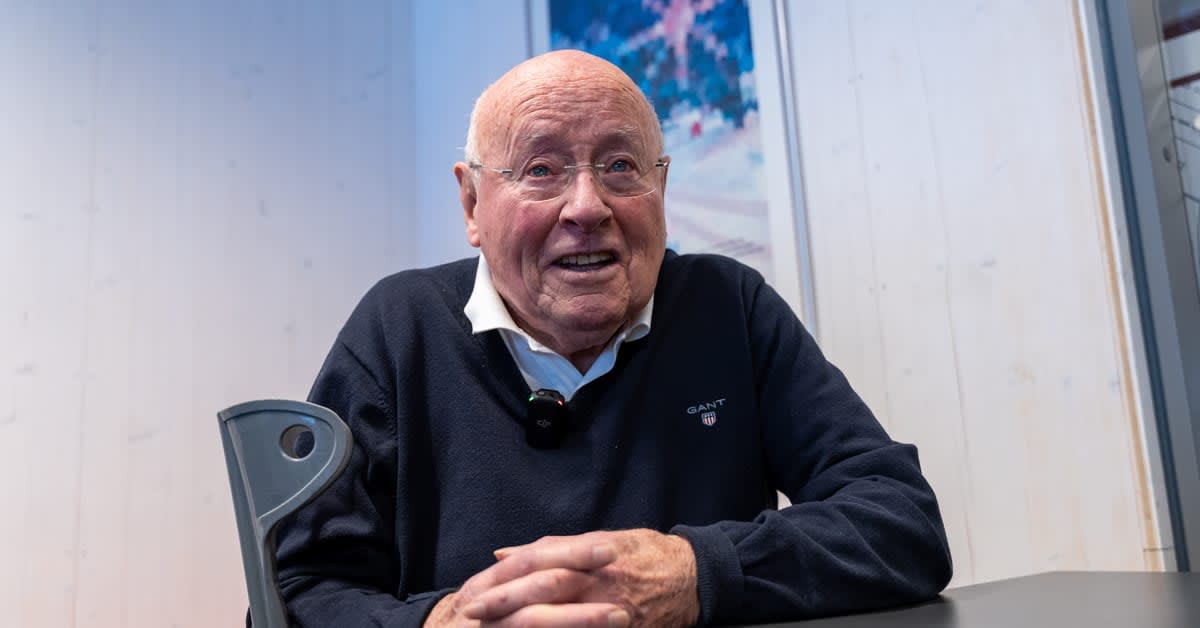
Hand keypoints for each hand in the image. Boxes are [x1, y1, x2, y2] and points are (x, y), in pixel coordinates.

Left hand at [461, 529, 699, 626]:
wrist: (694, 577)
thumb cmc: (643, 553)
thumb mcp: (600, 539)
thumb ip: (552, 548)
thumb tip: (505, 553)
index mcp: (590, 554)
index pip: (538, 564)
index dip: (503, 579)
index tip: (473, 593)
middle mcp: (598, 581)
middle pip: (544, 590)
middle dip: (505, 603)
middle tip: (471, 613)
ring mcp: (610, 610)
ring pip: (561, 617)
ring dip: (524, 624)